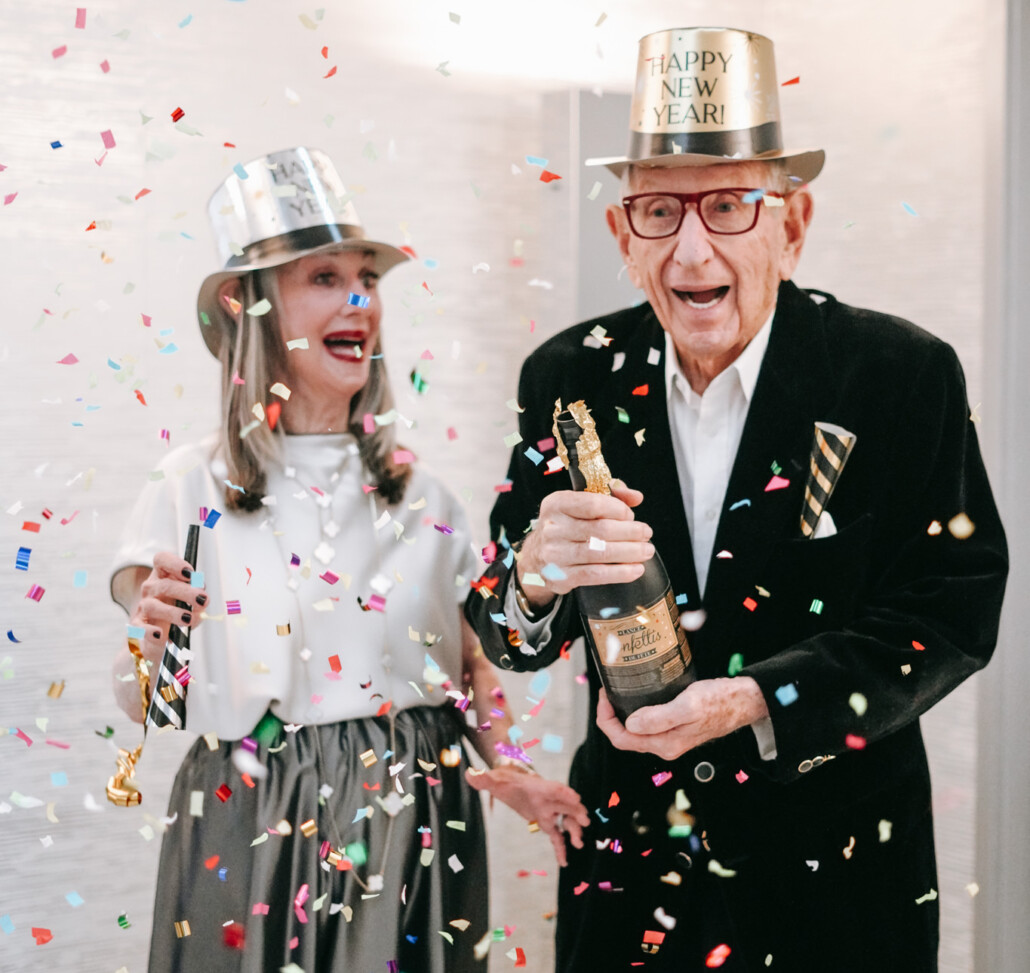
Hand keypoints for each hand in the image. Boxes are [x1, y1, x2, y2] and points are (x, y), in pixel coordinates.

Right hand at [131, 551, 206, 665]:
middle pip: (164, 585)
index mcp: (164, 576)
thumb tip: (202, 600)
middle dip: (186, 592)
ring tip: (188, 619)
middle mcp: (151, 588)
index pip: (162, 560)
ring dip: (173, 612)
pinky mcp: (138, 625)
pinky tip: (161, 635)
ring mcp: (143, 606)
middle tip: (202, 600)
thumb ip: (198, 600)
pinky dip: (150, 631)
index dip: (175, 564)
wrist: (163, 638)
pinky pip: (140, 627)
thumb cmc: (180, 614)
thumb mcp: (193, 604)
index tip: (191, 573)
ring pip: (153, 606)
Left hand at [466, 766, 589, 866]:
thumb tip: (469, 774)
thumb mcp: (494, 779)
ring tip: (579, 843)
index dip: (564, 793)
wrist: (511, 778)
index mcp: (538, 787)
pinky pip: (556, 836)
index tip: (576, 798)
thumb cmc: (504, 778)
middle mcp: (547, 799)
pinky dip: (561, 847)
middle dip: (575, 812)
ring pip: (565, 821)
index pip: (553, 788)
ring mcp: (549, 811)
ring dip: (573, 830)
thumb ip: (483, 778)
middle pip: (565, 805)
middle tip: (585, 821)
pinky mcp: (545, 821)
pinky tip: (564, 862)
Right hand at [516, 480, 653, 610]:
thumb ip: (610, 495)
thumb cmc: (567, 526)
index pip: (593, 504)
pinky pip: (596, 575)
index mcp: (556, 504)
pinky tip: (636, 569)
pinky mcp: (561, 577)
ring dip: (630, 552)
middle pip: (601, 529)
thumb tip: (636, 497)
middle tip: (646, 534)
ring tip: (646, 551)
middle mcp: (552, 528)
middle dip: (631, 532)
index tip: (631, 516)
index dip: (618, 509)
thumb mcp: (580, 504)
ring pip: (601, 553)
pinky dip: (620, 573)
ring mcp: (555, 554)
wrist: (537, 557)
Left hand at [596, 679, 769, 760]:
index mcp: (665, 744)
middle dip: (610, 715)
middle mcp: (665, 745)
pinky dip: (636, 710)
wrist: (742, 701)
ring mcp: (670, 737)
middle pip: (625, 736)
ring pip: (635, 729)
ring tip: (617, 690)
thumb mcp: (687, 707)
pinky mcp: (675, 726)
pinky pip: (647, 722)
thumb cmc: (718, 702)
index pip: (622, 739)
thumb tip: (630, 725)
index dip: (606, 719)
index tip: (605, 696)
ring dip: (622, 713)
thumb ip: (659, 718)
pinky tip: (636, 694)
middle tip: (608, 690)